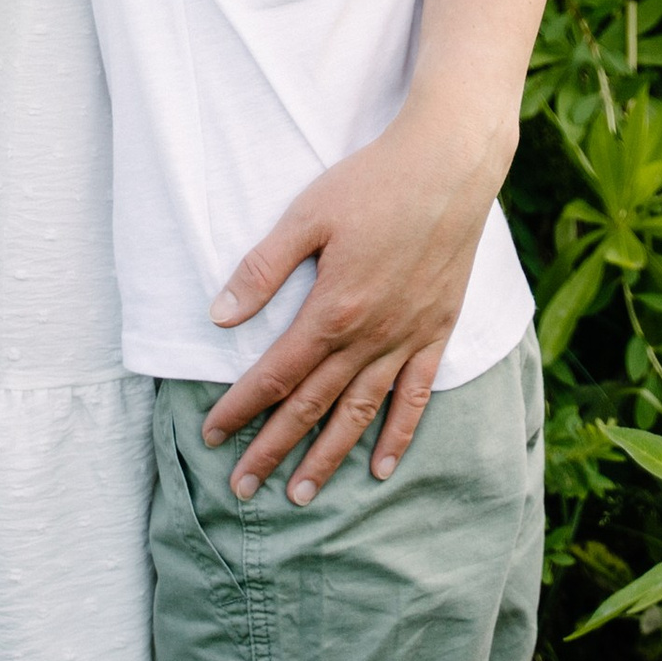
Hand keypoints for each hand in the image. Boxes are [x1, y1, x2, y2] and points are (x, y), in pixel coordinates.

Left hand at [197, 100, 509, 497]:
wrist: (449, 166)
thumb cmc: (373, 182)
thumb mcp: (307, 214)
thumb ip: (263, 269)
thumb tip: (219, 316)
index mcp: (332, 310)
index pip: (275, 374)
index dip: (240, 408)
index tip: (212, 436)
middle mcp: (369, 337)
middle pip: (312, 406)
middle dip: (273, 449)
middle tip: (241, 487)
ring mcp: (406, 339)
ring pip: (359, 413)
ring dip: (328, 457)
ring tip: (300, 494)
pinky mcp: (436, 332)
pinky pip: (416, 396)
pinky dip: (398, 435)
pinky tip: (380, 467)